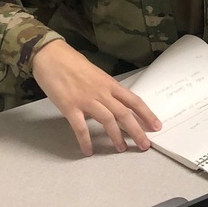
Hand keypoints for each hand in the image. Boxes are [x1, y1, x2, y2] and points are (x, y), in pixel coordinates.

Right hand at [31, 39, 161, 156]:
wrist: (50, 55)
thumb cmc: (71, 62)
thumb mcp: (95, 74)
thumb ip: (104, 90)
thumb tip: (109, 105)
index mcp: (109, 83)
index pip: (133, 101)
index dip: (146, 114)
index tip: (156, 126)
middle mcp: (101, 92)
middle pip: (124, 113)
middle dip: (137, 131)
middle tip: (144, 145)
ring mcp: (86, 99)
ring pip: (107, 120)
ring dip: (116, 136)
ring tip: (121, 149)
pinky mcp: (69, 107)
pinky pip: (80, 127)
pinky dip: (85, 140)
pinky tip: (88, 151)